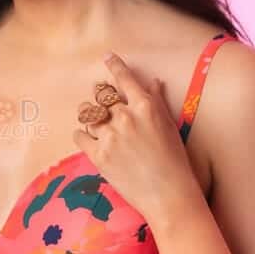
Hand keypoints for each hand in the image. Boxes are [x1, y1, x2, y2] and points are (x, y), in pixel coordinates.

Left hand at [73, 52, 199, 218]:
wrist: (169, 196)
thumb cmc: (174, 161)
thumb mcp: (169, 126)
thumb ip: (157, 102)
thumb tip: (152, 82)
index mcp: (145, 107)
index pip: (124, 79)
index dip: (114, 65)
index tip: (107, 57)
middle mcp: (125, 117)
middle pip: (101, 95)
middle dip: (101, 97)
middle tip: (102, 103)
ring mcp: (110, 136)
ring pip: (88, 114)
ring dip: (90, 115)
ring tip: (95, 122)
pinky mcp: (98, 156)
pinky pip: (79, 135)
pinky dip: (82, 134)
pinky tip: (89, 138)